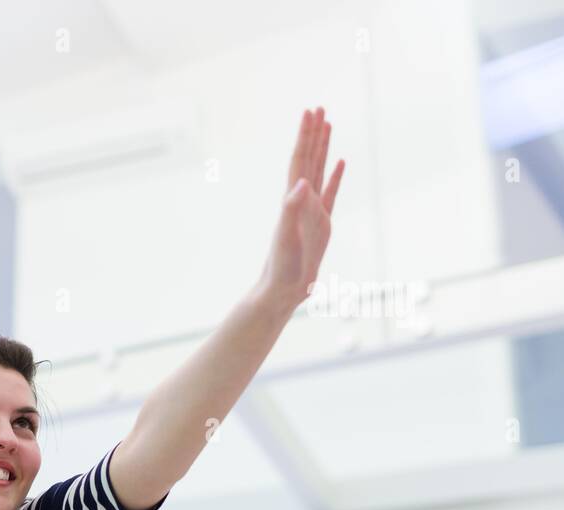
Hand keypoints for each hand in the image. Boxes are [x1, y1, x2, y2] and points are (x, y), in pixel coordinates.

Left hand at [260, 107, 344, 307]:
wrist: (283, 288)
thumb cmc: (281, 266)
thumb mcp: (287, 238)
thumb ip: (291, 210)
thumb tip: (301, 183)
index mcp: (293, 200)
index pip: (300, 161)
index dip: (305, 136)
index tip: (310, 112)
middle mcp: (301, 200)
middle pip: (309, 159)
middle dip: (313, 133)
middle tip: (319, 108)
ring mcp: (312, 210)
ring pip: (319, 170)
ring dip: (323, 147)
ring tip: (328, 125)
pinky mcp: (322, 223)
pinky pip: (330, 192)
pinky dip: (335, 175)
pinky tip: (340, 163)